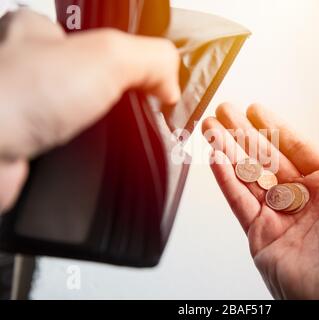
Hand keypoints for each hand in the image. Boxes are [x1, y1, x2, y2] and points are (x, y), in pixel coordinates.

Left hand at [0, 10, 179, 211]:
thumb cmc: (15, 96)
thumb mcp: (107, 56)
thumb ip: (152, 58)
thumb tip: (171, 85)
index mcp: (38, 34)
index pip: (96, 40)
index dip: (131, 60)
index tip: (155, 81)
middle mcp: (28, 71)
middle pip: (94, 82)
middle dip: (122, 100)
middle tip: (143, 113)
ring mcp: (28, 111)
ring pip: (86, 118)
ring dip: (109, 131)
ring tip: (124, 138)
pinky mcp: (31, 147)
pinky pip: (74, 149)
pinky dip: (92, 155)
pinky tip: (100, 157)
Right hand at [202, 103, 318, 299]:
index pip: (296, 148)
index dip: (274, 127)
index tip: (255, 109)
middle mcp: (302, 200)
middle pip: (267, 158)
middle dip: (243, 133)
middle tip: (224, 111)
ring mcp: (279, 218)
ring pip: (248, 176)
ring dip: (228, 150)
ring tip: (211, 128)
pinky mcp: (261, 237)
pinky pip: (239, 203)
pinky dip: (226, 181)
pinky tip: (215, 158)